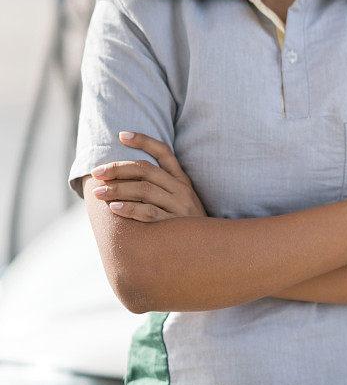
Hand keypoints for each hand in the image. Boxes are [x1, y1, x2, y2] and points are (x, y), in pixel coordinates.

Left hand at [91, 131, 207, 221]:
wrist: (211, 250)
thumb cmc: (188, 226)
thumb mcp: (182, 201)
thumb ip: (162, 188)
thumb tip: (126, 179)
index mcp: (182, 180)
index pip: (164, 152)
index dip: (144, 140)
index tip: (121, 135)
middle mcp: (181, 189)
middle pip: (146, 170)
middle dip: (118, 168)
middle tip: (97, 173)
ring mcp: (179, 207)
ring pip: (144, 190)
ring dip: (118, 189)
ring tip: (98, 193)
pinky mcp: (175, 225)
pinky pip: (149, 213)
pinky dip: (129, 209)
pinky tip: (113, 208)